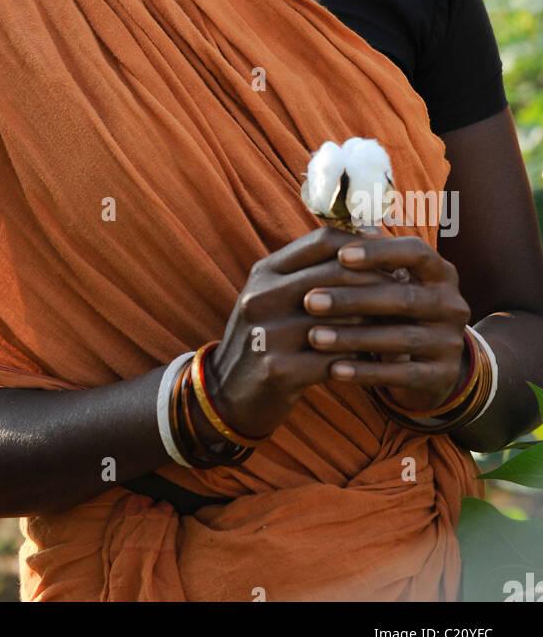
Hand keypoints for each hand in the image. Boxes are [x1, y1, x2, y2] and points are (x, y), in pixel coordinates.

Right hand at [204, 223, 393, 439]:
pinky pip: (334, 360)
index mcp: (265, 272)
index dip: (363, 246)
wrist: (226, 394)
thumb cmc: (266, 339)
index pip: (322, 242)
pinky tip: (386, 366)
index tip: (393, 257)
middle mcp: (262, 296)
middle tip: (409, 294)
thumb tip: (368, 244)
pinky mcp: (277, 369)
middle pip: (336, 275)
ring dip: (378, 327)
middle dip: (378, 284)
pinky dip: (364, 362)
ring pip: (340, 320)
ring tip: (406, 331)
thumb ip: (311, 273)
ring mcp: (266, 333)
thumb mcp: (276, 298)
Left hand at [303, 233, 470, 414]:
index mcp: (441, 273)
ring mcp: (450, 342)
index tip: (340, 255)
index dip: (379, 252)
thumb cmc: (399, 312)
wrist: (431, 367)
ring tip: (313, 337)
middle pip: (403, 298)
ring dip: (352, 337)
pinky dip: (366, 373)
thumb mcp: (393, 281)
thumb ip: (375, 255)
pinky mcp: (442, 376)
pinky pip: (402, 375)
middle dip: (352, 299)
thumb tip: (350, 222)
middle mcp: (453, 305)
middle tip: (309, 301)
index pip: (416, 252)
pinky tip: (334, 370)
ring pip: (400, 338)